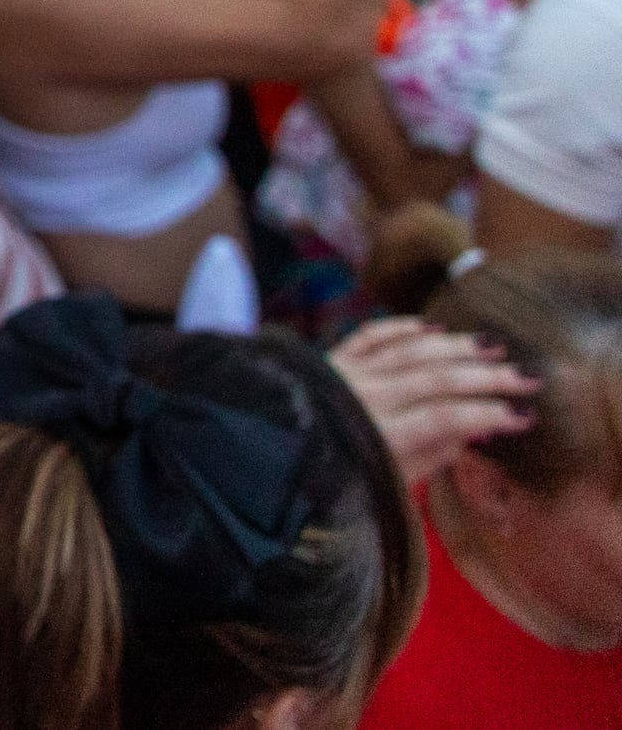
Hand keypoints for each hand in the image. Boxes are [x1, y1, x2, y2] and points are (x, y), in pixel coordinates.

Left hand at [329, 317, 536, 486]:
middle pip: (435, 379)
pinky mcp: (333, 356)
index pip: (445, 418)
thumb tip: (477, 427)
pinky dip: (403, 328)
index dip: (487, 414)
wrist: (280, 452)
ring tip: (493, 346)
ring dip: (455, 346)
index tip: (525, 414)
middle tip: (527, 376)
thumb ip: (434, 454)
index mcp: (381, 437)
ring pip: (409, 351)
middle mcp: (365, 399)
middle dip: (486, 376)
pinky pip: (371, 335)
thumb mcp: (394, 480)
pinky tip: (434, 328)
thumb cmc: (345, 475)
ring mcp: (347, 373)